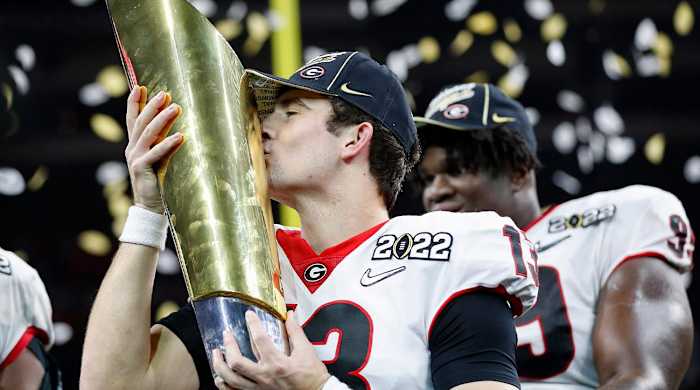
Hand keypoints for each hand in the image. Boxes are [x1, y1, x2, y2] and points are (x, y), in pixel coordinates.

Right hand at [124, 85, 183, 213]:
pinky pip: (157, 153)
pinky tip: (181, 136)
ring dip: (162, 119)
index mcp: (134, 145)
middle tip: (165, 93)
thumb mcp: (159, 157)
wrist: (149, 206)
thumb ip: (162, 141)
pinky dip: (168, 144)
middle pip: (141, 122)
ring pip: (148, 134)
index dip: (135, 103)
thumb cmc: (156, 181)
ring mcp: (136, 158)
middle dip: (152, 106)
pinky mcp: (142, 169)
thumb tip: (173, 124)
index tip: (140, 87)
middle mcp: (132, 149)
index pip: (132, 119)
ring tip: (176, 108)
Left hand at [212, 311, 329, 389]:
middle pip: (236, 362)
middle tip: (227, 334)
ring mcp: (259, 388)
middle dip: (228, 346)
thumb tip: (290, 315)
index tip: (249, 315)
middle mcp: (265, 377)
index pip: (259, 340)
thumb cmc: (312, 374)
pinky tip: (220, 376)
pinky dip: (224, 384)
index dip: (253, 324)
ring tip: (216, 354)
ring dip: (219, 366)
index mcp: (277, 363)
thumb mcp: (306, 350)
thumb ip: (295, 331)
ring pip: (231, 380)